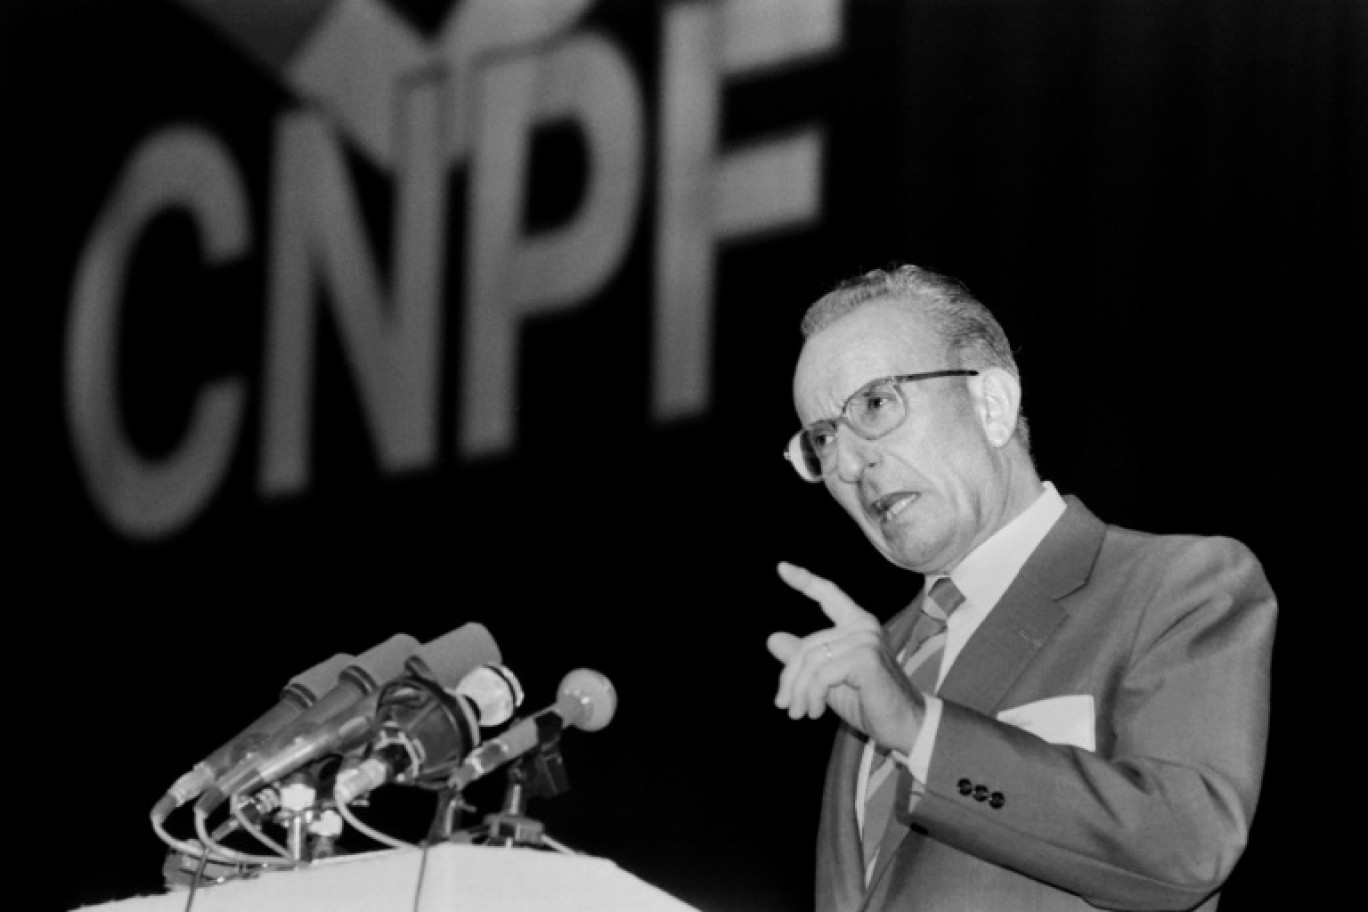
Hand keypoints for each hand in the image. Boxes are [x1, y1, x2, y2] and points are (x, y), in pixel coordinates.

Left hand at [767, 561, 926, 753]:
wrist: (903, 726)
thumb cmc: (868, 702)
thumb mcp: (828, 679)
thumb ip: (805, 658)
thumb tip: (772, 639)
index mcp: (857, 624)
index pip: (828, 594)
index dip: (804, 580)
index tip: (781, 567)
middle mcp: (864, 625)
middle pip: (808, 645)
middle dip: (790, 678)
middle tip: (783, 705)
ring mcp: (867, 640)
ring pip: (811, 662)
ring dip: (800, 693)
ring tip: (799, 713)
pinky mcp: (867, 659)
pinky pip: (822, 675)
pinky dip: (813, 696)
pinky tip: (816, 711)